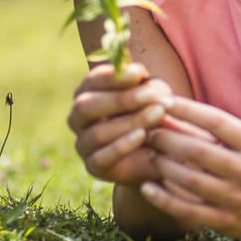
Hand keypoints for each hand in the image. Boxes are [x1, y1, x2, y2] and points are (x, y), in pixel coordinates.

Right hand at [67, 62, 175, 185]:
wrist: (161, 153)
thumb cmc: (154, 115)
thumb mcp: (155, 96)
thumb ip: (146, 85)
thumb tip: (138, 75)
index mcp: (88, 93)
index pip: (91, 81)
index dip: (113, 77)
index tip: (139, 73)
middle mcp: (78, 118)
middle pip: (86, 106)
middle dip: (121, 99)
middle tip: (150, 95)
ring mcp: (83, 144)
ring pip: (96, 133)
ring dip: (129, 122)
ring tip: (157, 114)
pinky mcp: (94, 167)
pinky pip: (101, 158)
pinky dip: (122, 146)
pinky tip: (142, 136)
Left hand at [137, 97, 240, 239]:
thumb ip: (208, 129)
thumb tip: (166, 110)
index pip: (217, 122)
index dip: (188, 110)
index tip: (164, 102)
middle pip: (199, 152)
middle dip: (168, 139)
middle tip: (150, 133)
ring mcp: (236, 198)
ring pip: (190, 181)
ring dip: (164, 166)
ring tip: (152, 156)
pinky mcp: (223, 221)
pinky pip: (186, 210)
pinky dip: (162, 199)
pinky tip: (147, 188)